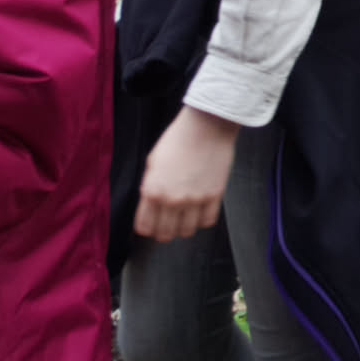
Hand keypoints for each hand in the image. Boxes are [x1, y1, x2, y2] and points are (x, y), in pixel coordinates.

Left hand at [136, 106, 240, 241]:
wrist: (206, 127)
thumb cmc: (177, 139)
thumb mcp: (153, 163)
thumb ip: (151, 186)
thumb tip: (152, 203)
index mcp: (152, 191)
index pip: (145, 226)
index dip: (147, 228)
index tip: (151, 225)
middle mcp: (172, 200)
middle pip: (165, 233)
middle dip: (164, 232)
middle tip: (167, 225)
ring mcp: (195, 199)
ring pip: (187, 231)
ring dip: (184, 228)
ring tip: (185, 219)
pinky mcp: (215, 195)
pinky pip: (208, 221)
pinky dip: (203, 220)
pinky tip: (200, 211)